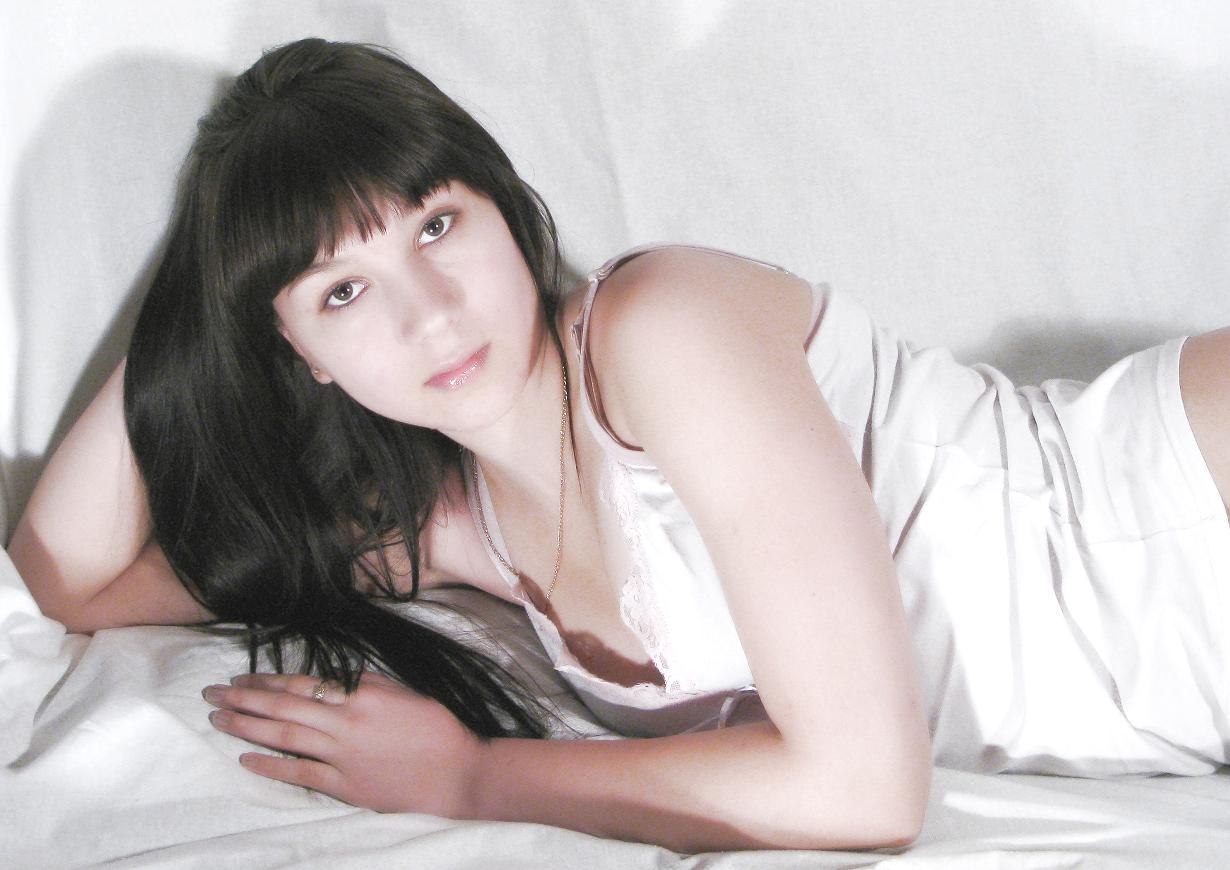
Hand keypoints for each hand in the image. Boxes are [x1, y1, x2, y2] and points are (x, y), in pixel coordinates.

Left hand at [203, 671, 486, 818]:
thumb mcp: (400, 691)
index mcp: (360, 693)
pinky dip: (271, 765)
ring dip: (248, 726)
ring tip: (219, 719)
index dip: (267, 680)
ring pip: (284, 736)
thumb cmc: (436, 727)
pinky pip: (300, 773)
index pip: (301, 684)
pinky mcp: (345, 786)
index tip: (240, 677)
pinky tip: (246, 759)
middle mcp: (345, 722)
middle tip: (212, 693)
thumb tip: (327, 681)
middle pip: (283, 706)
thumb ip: (362, 685)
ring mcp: (342, 755)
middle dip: (244, 698)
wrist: (457, 772)